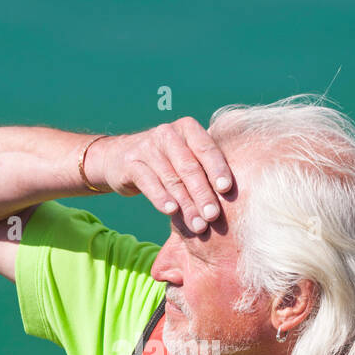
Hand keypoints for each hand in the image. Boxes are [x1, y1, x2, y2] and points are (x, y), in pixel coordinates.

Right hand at [84, 117, 234, 231]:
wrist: (119, 157)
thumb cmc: (166, 162)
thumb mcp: (185, 156)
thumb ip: (205, 167)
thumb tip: (235, 196)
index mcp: (188, 129)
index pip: (206, 149)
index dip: (217, 169)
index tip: (227, 190)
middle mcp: (168, 134)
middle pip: (190, 167)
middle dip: (203, 194)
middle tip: (214, 216)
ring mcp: (147, 147)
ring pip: (172, 179)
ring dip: (186, 204)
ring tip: (198, 225)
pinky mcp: (131, 163)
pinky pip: (149, 182)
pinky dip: (161, 198)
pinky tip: (171, 211)